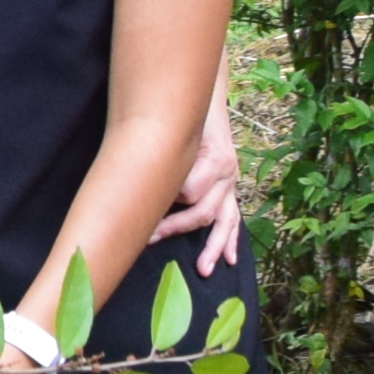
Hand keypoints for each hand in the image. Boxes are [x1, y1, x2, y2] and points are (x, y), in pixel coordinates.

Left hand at [153, 90, 244, 273]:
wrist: (205, 104)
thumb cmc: (186, 117)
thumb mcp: (177, 129)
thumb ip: (166, 153)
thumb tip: (140, 179)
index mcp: (214, 158)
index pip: (188, 190)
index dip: (165, 200)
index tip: (143, 204)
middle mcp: (227, 173)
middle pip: (203, 209)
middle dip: (175, 227)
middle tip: (149, 239)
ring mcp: (231, 184)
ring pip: (223, 221)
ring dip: (213, 247)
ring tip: (204, 269)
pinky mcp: (230, 191)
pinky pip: (233, 219)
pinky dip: (230, 240)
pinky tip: (229, 260)